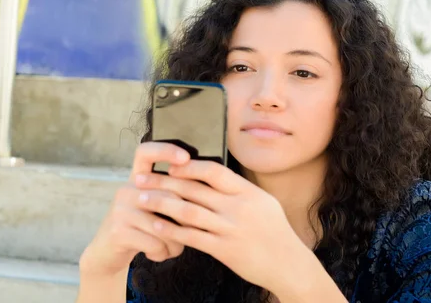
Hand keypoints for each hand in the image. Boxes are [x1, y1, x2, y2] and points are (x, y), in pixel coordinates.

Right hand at [79, 142, 191, 276]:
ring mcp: (121, 210)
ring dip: (175, 243)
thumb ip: (169, 195)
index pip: (145, 152)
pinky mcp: (119, 232)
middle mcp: (126, 190)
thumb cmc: (140, 229)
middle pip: (169, 196)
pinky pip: (155, 243)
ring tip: (173, 248)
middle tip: (189, 234)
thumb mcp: (150, 207)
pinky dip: (163, 253)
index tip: (186, 157)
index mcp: (136, 180)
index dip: (166, 150)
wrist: (106, 253)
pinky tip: (158, 254)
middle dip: (185, 222)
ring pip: (164, 225)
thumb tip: (205, 191)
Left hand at [133, 158, 307, 292]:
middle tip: (141, 179)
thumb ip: (240, 190)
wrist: (289, 265)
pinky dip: (171, 230)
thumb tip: (213, 175)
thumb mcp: (264, 202)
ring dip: (160, 204)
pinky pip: (192, 237)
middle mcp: (238, 207)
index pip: (213, 170)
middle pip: (193, 188)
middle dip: (163, 182)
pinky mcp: (224, 249)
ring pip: (188, 211)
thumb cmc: (275, 232)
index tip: (168, 166)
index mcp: (248, 191)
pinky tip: (155, 226)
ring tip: (141, 199)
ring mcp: (231, 228)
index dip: (188, 166)